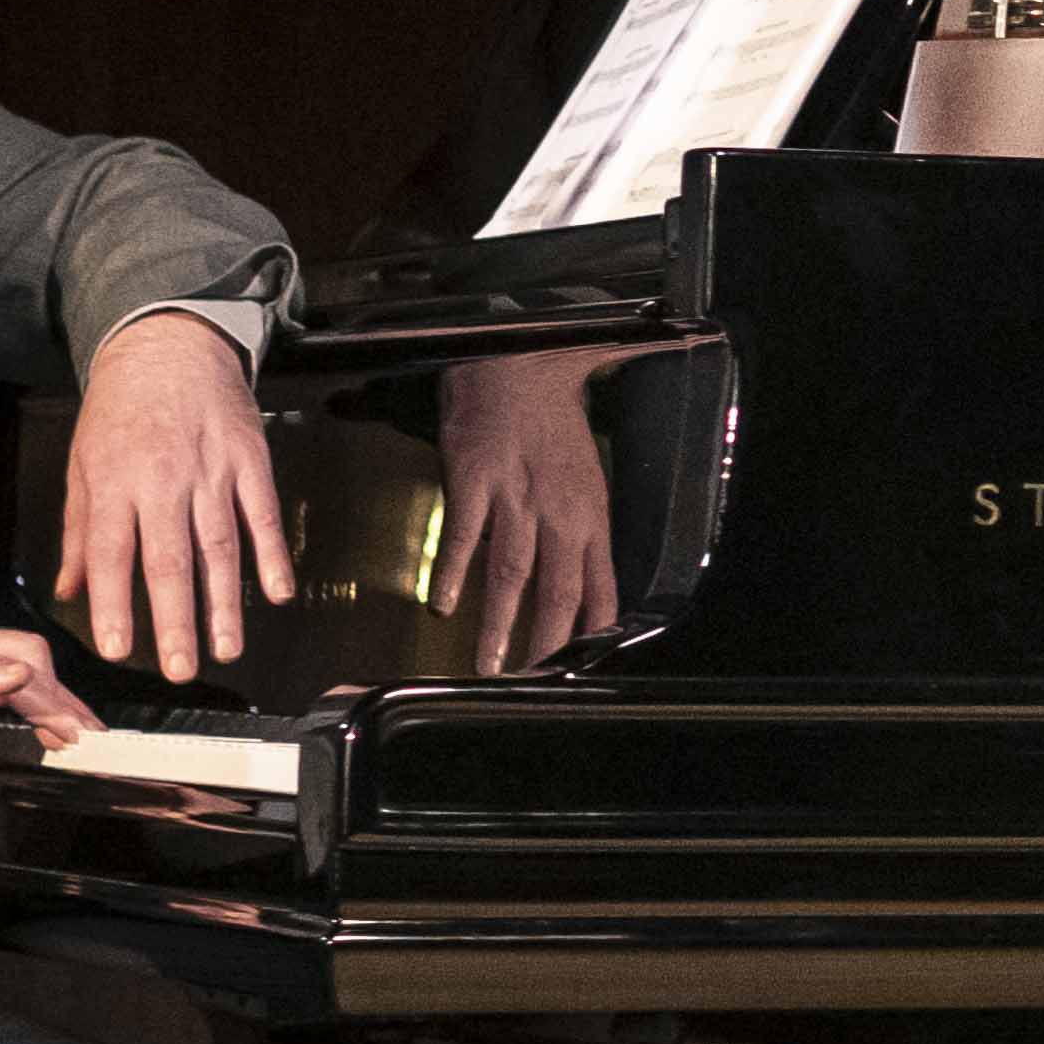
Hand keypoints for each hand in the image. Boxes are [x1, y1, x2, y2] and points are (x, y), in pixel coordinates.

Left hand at [58, 306, 298, 681]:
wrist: (168, 342)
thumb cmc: (120, 406)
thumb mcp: (81, 462)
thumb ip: (76, 530)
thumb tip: (68, 589)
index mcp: (114, 481)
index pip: (110, 552)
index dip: (113, 603)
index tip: (117, 648)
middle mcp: (162, 479)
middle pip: (168, 560)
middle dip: (174, 619)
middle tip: (179, 669)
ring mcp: (210, 470)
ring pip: (218, 547)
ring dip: (223, 603)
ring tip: (224, 649)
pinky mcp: (249, 460)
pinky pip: (262, 514)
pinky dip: (272, 555)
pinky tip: (276, 593)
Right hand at [436, 344, 626, 668]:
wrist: (518, 359)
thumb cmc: (553, 413)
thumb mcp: (591, 468)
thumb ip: (589, 518)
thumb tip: (591, 558)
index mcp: (593, 511)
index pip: (601, 585)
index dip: (592, 630)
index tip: (581, 666)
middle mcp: (560, 510)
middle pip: (559, 593)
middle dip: (545, 646)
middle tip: (530, 685)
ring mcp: (516, 497)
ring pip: (512, 574)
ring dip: (499, 624)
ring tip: (488, 665)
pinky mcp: (474, 479)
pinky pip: (463, 535)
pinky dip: (452, 571)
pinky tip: (441, 605)